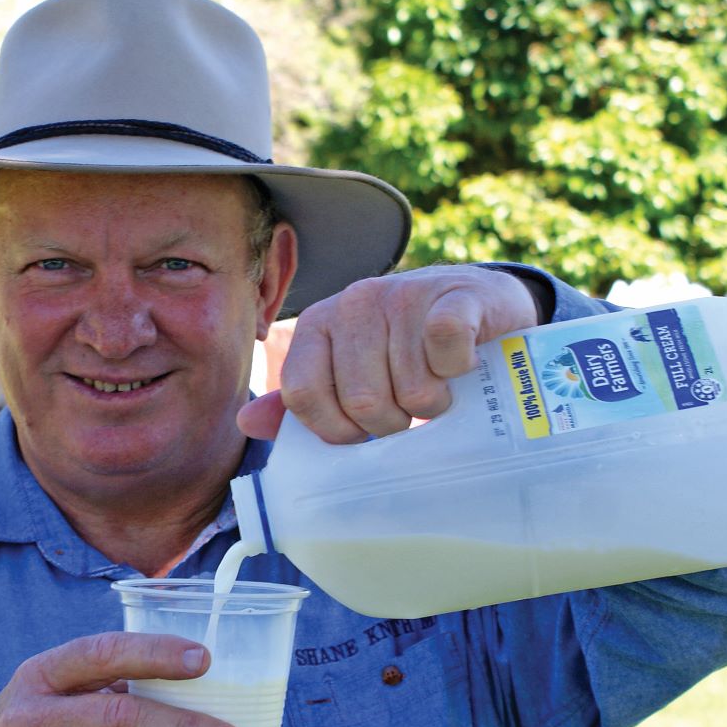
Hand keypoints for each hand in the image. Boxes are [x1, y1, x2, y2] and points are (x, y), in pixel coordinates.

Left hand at [238, 267, 538, 442]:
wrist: (479, 305)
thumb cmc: (408, 351)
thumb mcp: (349, 373)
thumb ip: (303, 401)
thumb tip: (247, 422)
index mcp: (317, 326)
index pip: (303, 395)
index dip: (336, 429)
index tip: (363, 431)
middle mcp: (353, 302)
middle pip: (361, 400)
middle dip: (392, 423)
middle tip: (410, 408)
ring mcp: (403, 295)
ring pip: (410, 387)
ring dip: (433, 403)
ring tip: (439, 385)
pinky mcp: (455, 295)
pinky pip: (445, 348)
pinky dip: (458, 370)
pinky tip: (462, 364)